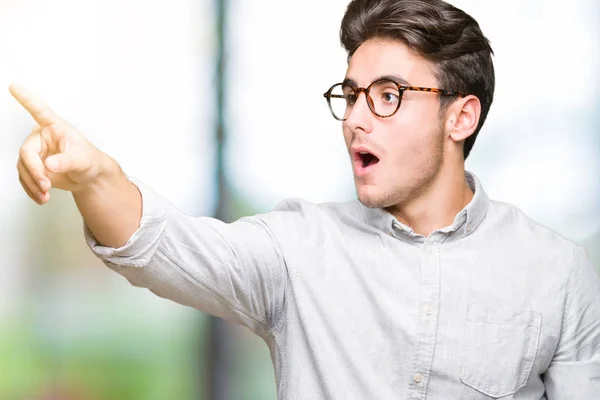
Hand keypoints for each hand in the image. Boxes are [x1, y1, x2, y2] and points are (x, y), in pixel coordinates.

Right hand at [11, 83, 104, 204]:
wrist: (89, 176)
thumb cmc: (89, 160)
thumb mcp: (83, 160)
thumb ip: (67, 161)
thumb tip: (50, 165)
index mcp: (54, 127)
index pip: (39, 111)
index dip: (26, 99)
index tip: (14, 85)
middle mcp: (41, 137)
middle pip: (26, 152)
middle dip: (35, 171)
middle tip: (46, 184)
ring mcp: (35, 152)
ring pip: (23, 167)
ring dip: (33, 184)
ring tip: (45, 195)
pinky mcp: (33, 167)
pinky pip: (25, 178)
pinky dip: (32, 190)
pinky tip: (41, 198)